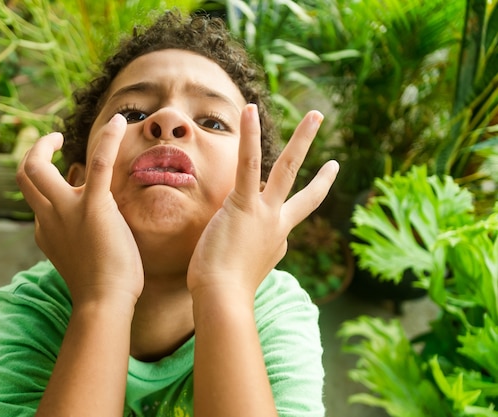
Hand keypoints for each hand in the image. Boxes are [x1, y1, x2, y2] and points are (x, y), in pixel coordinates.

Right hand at [17, 114, 143, 304]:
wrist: (105, 303)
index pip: (37, 198)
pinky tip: (119, 123)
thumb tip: (84, 221)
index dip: (49, 183)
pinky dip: (108, 139)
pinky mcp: (94, 207)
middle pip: (24, 176)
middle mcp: (48, 217)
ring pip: (36, 168)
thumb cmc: (100, 287)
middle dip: (34, 152)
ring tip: (65, 133)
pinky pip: (98, 164)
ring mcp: (67, 211)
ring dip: (46, 144)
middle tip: (51, 141)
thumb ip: (73, 235)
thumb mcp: (77, 257)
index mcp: (45, 229)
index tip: (67, 177)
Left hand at [187, 105, 338, 297]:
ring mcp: (266, 213)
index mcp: (277, 241)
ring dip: (304, 140)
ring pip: (288, 169)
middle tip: (335, 161)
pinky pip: (249, 164)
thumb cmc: (223, 292)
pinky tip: (250, 110)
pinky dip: (251, 136)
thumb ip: (246, 254)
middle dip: (324, 176)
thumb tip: (242, 251)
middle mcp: (278, 225)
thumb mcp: (241, 271)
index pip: (286, 220)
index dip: (284, 215)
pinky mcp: (244, 204)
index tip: (276, 222)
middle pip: (307, 195)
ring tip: (317, 114)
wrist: (222, 299)